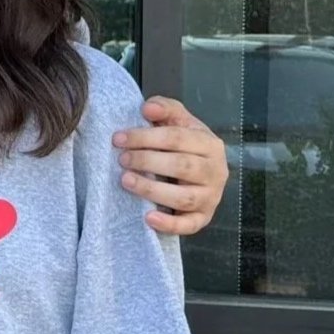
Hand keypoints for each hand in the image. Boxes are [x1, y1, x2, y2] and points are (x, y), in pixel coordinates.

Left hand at [111, 96, 228, 236]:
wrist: (201, 170)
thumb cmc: (183, 144)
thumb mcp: (177, 121)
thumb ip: (164, 109)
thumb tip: (147, 108)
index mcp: (209, 144)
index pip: (177, 138)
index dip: (146, 137)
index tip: (118, 138)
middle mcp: (215, 171)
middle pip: (181, 166)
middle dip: (147, 161)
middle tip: (121, 159)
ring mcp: (211, 197)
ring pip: (184, 197)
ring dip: (152, 190)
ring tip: (125, 181)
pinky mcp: (203, 217)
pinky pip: (189, 225)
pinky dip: (169, 224)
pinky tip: (148, 217)